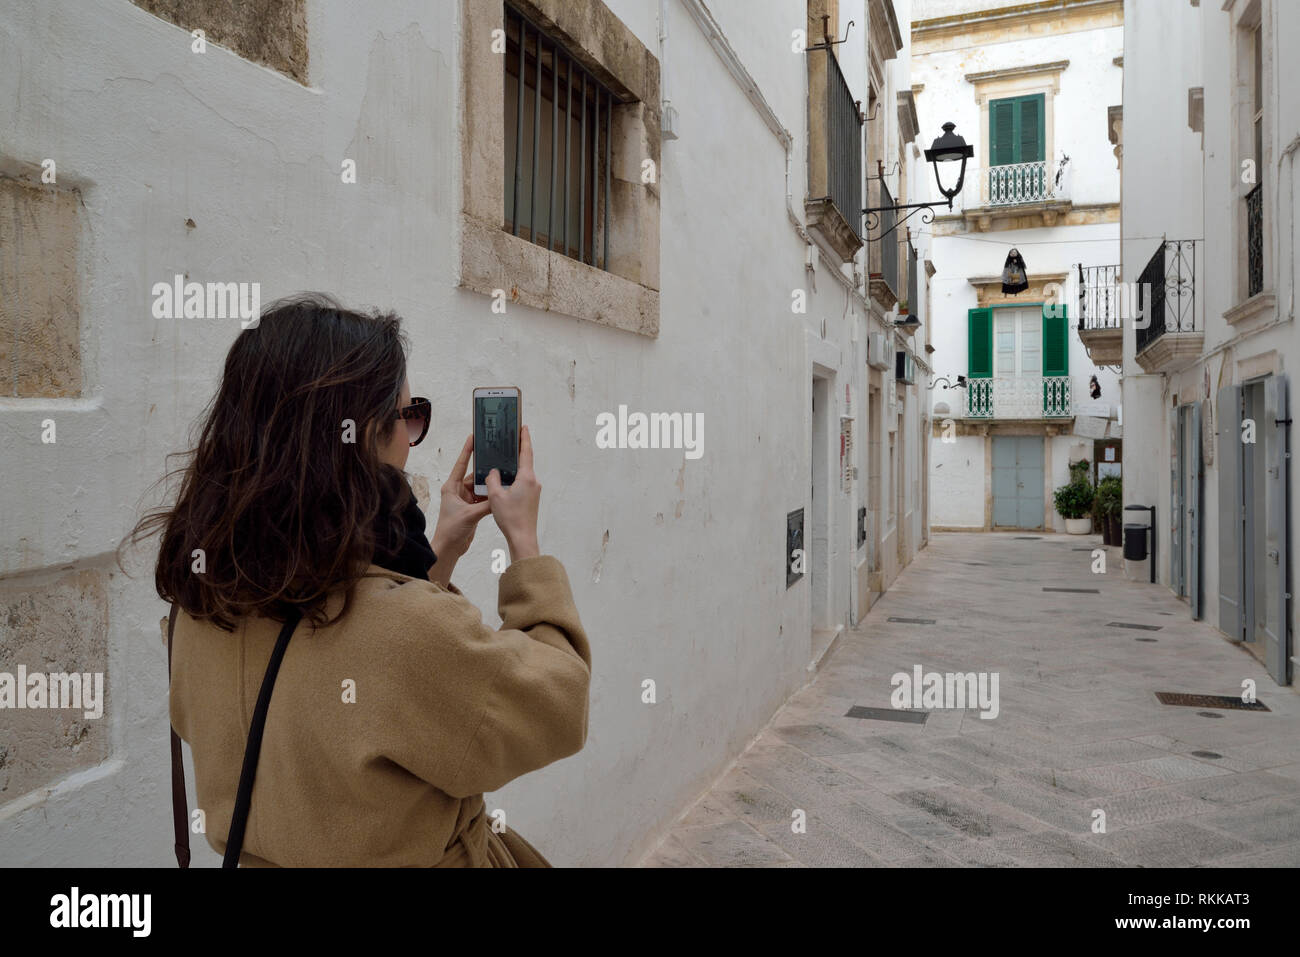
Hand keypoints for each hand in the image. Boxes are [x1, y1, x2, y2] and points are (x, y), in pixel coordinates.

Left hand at [429, 435, 492, 583]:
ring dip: (489, 485)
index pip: (460, 464)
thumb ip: (486, 505)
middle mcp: (458, 491)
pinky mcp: (472, 508)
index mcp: (451, 487)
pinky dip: (491, 496)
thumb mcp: (470, 515)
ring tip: (502, 475)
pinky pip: (484, 498)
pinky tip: (500, 492)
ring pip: (481, 487)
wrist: (449, 548)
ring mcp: (465, 499)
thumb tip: (500, 497)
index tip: (473, 437)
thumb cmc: (451, 529)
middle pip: (474, 476)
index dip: (467, 450)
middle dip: (485, 470)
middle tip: (497, 459)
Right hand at [487, 425, 539, 561]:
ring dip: (514, 467)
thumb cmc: (510, 517)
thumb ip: (492, 479)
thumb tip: (493, 472)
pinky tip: (504, 481)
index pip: (526, 452)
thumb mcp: (495, 496)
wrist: (522, 537)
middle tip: (510, 439)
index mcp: (526, 477)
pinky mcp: (532, 499)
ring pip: (522, 474)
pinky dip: (514, 479)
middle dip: (517, 451)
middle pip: (525, 462)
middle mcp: (533, 482)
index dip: (524, 438)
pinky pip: (522, 483)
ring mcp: (534, 491)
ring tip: (503, 460)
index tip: (523, 427)